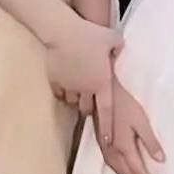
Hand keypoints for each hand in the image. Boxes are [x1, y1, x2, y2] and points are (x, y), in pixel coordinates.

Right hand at [43, 12, 121, 139]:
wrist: (63, 32)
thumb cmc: (90, 35)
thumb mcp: (113, 38)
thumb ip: (118, 47)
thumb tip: (118, 51)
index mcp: (102, 83)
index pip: (107, 111)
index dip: (108, 127)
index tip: (108, 141)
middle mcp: (85, 89)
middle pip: (87, 109)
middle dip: (89, 107)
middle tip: (91, 100)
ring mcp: (69, 86)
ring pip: (73, 101)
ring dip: (76, 99)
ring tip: (78, 88)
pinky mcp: (56, 81)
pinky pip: (60, 92)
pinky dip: (63, 91)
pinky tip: (65, 80)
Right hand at [91, 78, 164, 173]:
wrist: (103, 93)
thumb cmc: (125, 104)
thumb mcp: (141, 120)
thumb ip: (150, 141)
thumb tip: (161, 160)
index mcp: (124, 148)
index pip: (138, 172)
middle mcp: (113, 153)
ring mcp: (105, 150)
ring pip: (119, 173)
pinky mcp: (102, 146)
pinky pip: (113, 167)